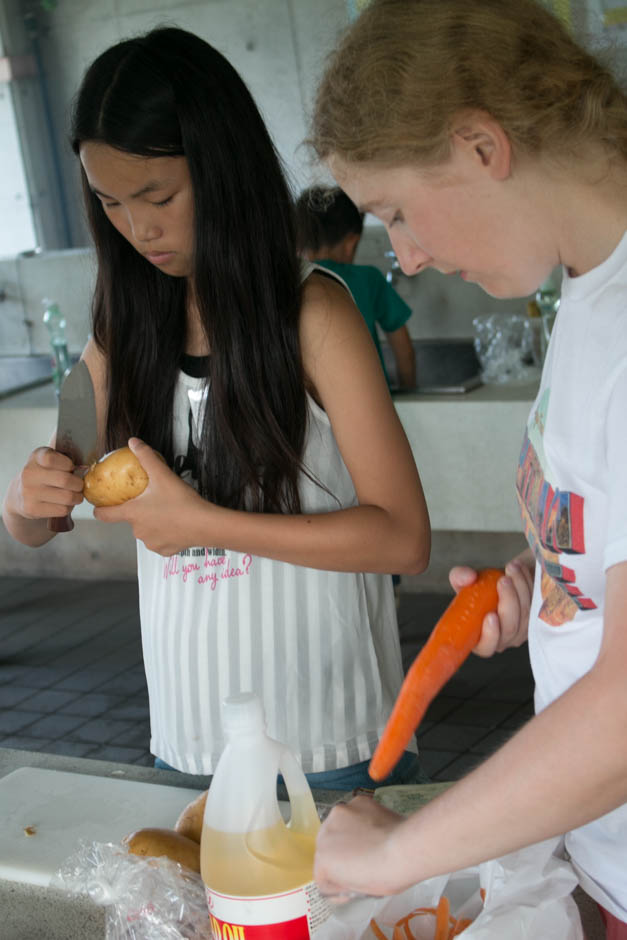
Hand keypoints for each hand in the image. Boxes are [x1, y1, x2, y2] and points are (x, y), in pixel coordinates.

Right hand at [13, 446, 83, 519]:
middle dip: (79, 484)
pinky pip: (62, 510)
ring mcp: (28, 492)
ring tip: (76, 495)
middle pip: (65, 480)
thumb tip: (86, 456)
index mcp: (36, 457)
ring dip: (77, 497)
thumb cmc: (46, 473)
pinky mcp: (32, 509)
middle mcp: (29, 474)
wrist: (21, 494)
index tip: (71, 467)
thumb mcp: (51, 458)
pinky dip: (69, 507)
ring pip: (67, 497)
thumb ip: (66, 453)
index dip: (67, 464)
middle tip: (80, 485)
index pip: (51, 459)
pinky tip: (65, 503)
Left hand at [93, 438, 208, 554]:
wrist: (205, 524)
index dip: (99, 510)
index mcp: (133, 513)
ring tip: (168, 512)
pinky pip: (159, 541)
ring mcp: (150, 542)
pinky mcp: (163, 551)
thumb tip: (134, 443)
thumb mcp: (162, 475)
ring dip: (153, 523)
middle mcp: (138, 530)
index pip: (105, 514)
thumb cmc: (182, 502)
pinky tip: (175, 526)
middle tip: (154, 502)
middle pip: (132, 520)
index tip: (99, 507)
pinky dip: (165, 534)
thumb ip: (146, 457)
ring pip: (147, 531)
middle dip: (140, 511)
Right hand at [314, 795, 408, 899]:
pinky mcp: (358, 801)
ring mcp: (341, 812)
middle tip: (361, 859)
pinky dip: (362, 819)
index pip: (323, 874)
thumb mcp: (358, 890)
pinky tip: (377, 827)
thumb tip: (342, 878)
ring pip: (340, 825)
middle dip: (340, 852)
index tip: (351, 881)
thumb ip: (342, 882)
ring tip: (371, 840)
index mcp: (323, 860)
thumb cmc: (385, 875)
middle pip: (328, 845)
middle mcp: (325, 832)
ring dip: (349, 832)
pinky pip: (355, 812)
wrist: (404, 849)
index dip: (337, 880)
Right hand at [449, 559, 533, 656]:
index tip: (490, 615)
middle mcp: (503, 640)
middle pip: (510, 628)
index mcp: (480, 638)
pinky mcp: (536, 619)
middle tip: (503, 580)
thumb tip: (469, 577)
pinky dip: (528, 584)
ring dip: (520, 588)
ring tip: (512, 567)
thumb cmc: (478, 588)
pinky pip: (536, 604)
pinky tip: (519, 569)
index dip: (490, 635)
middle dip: (509, 601)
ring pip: (525, 615)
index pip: (487, 647)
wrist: (501, 581)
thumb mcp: (463, 581)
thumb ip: (460, 578)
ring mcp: (522, 632)